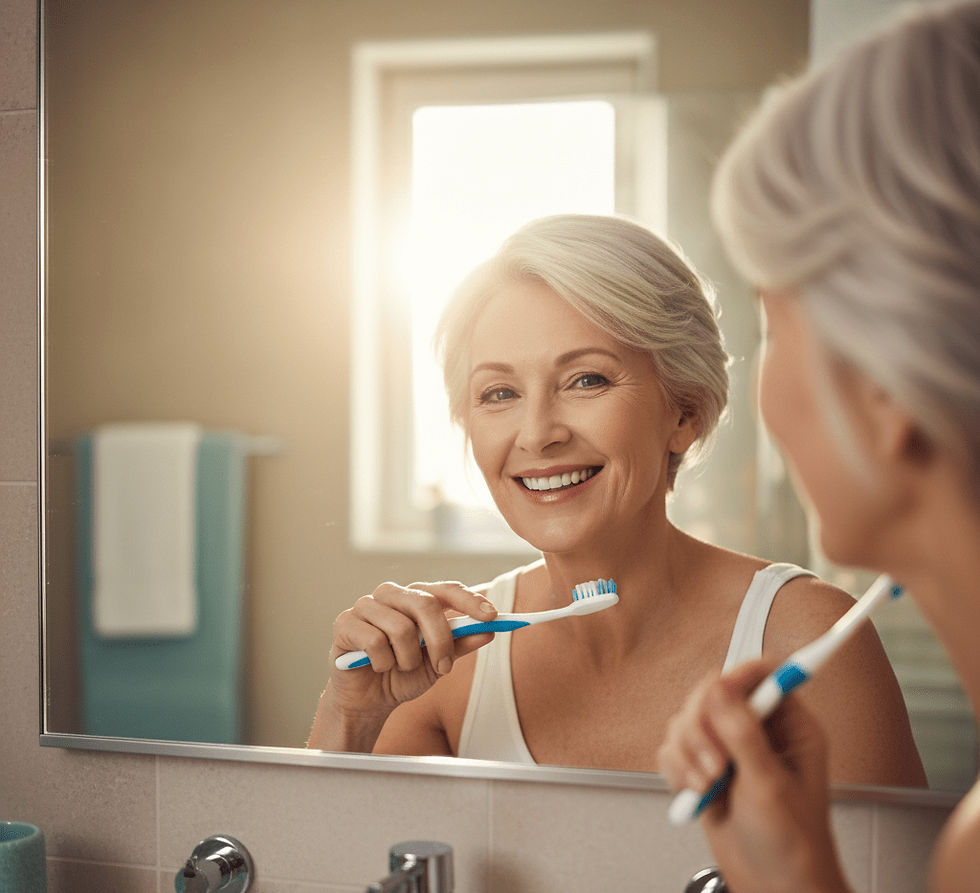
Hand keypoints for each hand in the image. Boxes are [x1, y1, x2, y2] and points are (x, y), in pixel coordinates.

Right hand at [318, 581, 496, 738]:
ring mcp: (366, 606)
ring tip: (401, 668)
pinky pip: (374, 641)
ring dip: (408, 659)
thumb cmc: (403, 675)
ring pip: (401, 627)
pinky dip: (383, 662)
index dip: (469, 600)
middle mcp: (392, 595)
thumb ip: (460, 644)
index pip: (446, 589)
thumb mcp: (438, 663)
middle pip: (425, 603)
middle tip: (444, 667)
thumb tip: (488, 631)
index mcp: (417, 598)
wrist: (367, 701)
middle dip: (440, 640)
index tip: (492, 617)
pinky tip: (377, 667)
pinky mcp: (345, 622)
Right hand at [658, 660, 850, 892]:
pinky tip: (696, 792)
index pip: (762, 674)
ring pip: (687, 720)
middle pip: (712, 694)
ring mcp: (728, 748)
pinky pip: (673, 748)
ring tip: (709, 785)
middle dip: (703, 729)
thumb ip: (744, 733)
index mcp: (790, 725)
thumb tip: (721, 686)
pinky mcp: (704, 767)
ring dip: (689, 754)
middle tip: (717, 765)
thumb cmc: (793, 846)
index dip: (737, 677)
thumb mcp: (769, 786)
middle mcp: (758, 730)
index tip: (718, 695)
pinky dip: (676, 770)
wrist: (774, 889)